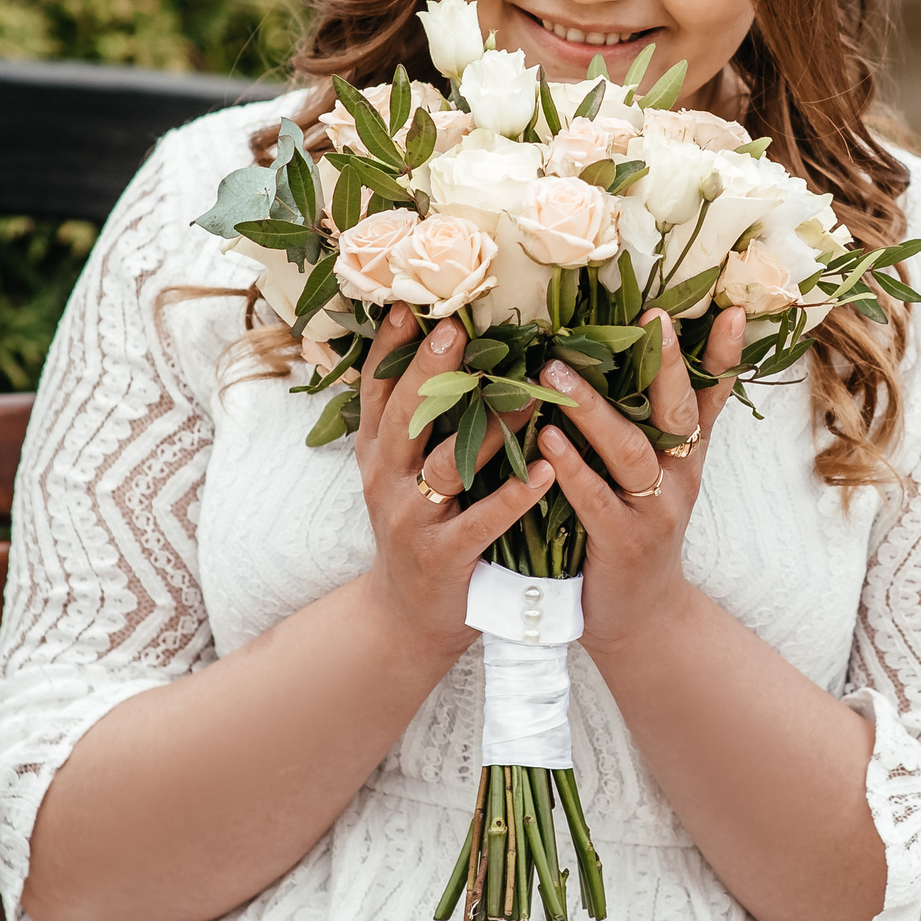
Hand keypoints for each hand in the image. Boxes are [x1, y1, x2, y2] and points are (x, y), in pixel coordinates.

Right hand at [353, 304, 552, 663]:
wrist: (407, 618)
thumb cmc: (421, 528)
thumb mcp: (402, 472)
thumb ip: (419, 421)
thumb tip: (448, 349)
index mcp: (378, 452)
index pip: (376, 389)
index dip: (390, 346)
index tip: (409, 302)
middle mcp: (386, 479)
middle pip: (404, 415)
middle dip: (426, 370)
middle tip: (453, 329)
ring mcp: (411, 519)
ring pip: (446, 464)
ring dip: (487, 428)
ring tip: (528, 395)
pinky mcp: (442, 556)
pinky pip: (480, 520)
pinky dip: (512, 495)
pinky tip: (544, 470)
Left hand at [539, 307, 745, 657]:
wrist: (638, 618)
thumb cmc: (633, 534)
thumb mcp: (653, 479)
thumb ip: (642, 428)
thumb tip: (615, 362)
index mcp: (686, 457)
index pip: (712, 397)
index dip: (725, 356)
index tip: (734, 310)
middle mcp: (680, 477)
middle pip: (680, 412)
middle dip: (669, 364)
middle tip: (654, 316)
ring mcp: (654, 511)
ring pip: (631, 450)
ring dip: (593, 409)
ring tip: (556, 371)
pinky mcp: (622, 542)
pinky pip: (595, 498)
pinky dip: (571, 466)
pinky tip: (546, 437)